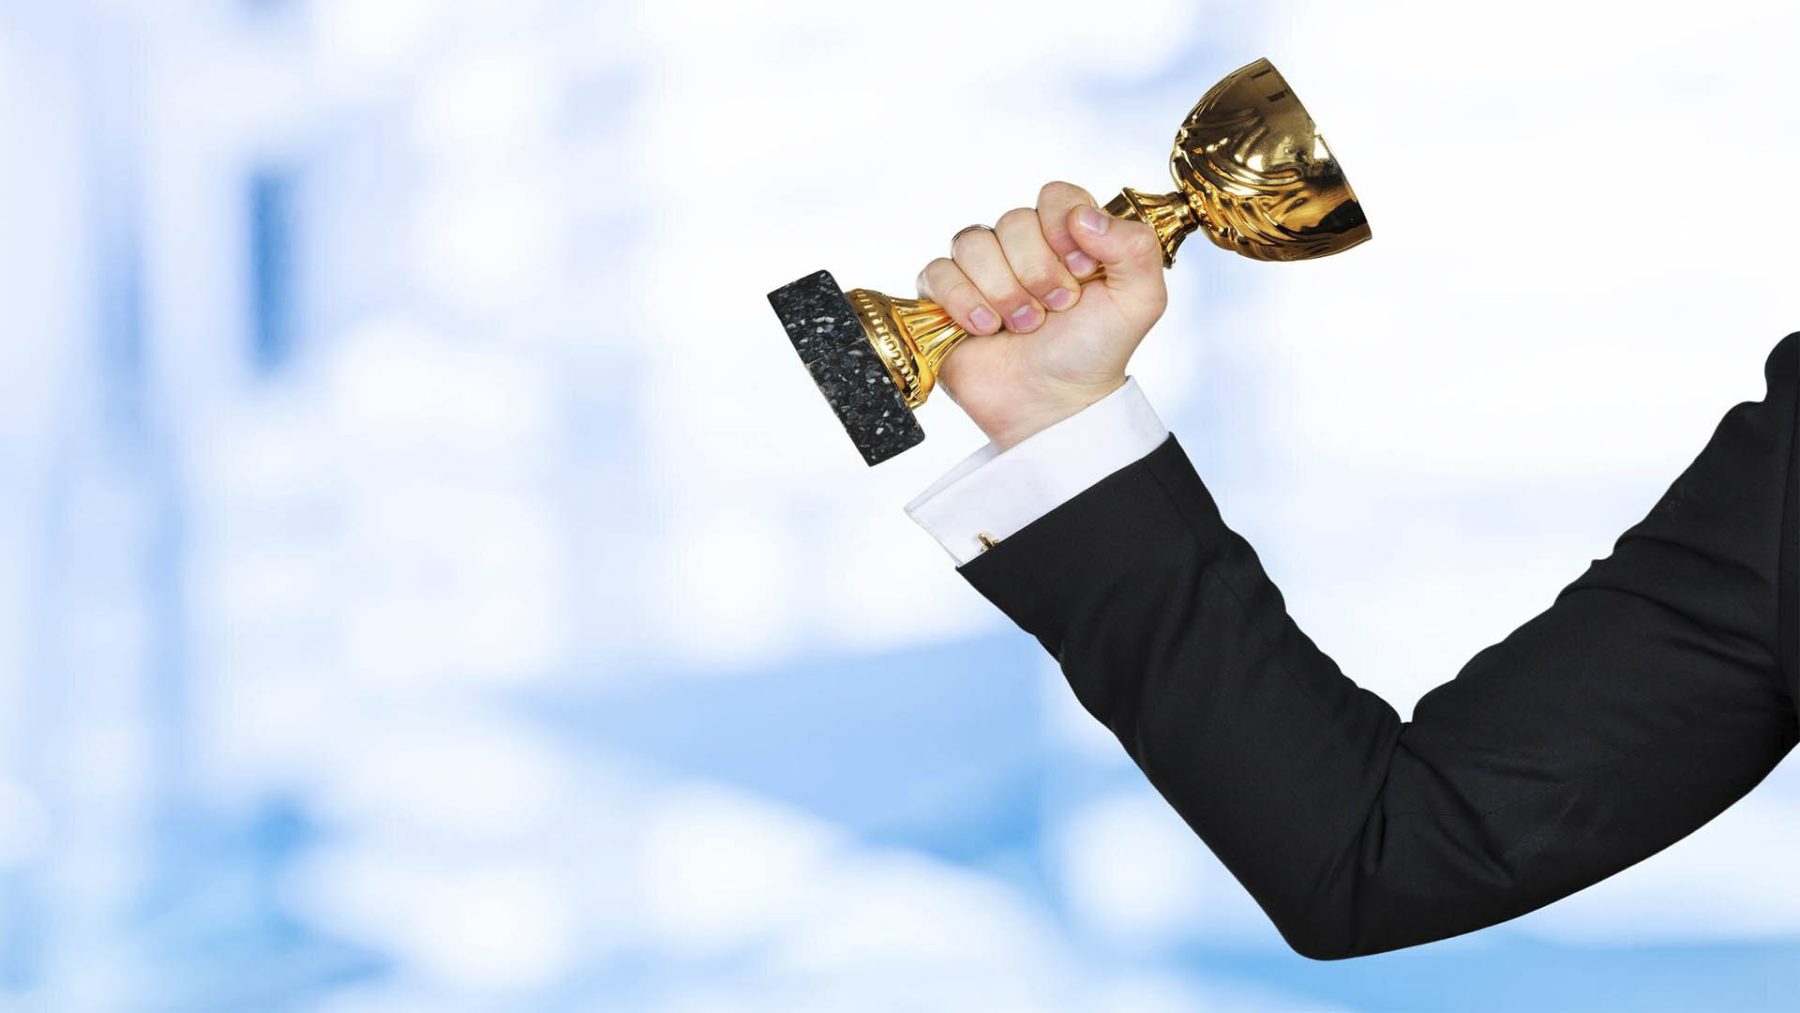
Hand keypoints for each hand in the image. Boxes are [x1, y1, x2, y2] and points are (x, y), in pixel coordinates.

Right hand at [916, 180, 1168, 450]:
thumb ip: (1135, 246)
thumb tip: (1083, 215)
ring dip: (1003, 291)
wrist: (1052, 403)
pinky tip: (985, 328)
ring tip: (1023, 326)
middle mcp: (1023, 245)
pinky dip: (963, 301)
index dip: (1063, 229)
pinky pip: (937, 271)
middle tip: (1054, 310)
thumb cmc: (1092, 352)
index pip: (1055, 195)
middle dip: (1037, 272)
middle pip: (1013, 220)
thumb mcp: (1140, 300)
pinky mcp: (945, 295)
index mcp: (1068, 235)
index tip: (1081, 272)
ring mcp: (982, 269)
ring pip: (972, 243)